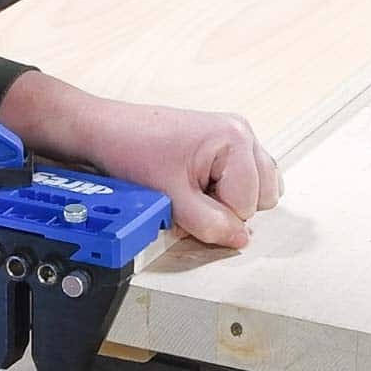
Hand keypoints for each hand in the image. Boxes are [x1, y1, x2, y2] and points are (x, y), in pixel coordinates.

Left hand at [83, 101, 281, 249]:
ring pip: (259, 188)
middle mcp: (241, 133)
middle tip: (191, 197)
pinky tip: (200, 185)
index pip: (249, 205)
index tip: (187, 204)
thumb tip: (240, 240)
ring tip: (195, 190)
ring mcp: (235, 136)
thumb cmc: (132, 151)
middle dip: (229, 208)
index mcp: (234, 139)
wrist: (107, 131)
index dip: (218, 216)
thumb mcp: (171, 198)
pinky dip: (229, 190)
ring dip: (231, 200)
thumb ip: (209, 224)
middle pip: (263, 197)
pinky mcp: (225, 143)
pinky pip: (247, 178)